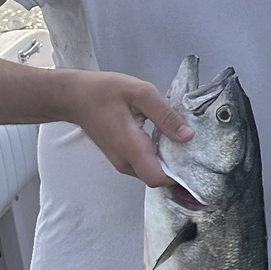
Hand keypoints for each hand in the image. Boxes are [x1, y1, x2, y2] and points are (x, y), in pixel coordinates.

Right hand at [63, 70, 191, 186]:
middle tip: (196, 147)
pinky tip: (167, 139)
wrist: (74, 97)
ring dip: (169, 161)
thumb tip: (188, 136)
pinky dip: (159, 157)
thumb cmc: (105, 91)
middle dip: (178, 168)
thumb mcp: (140, 93)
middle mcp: (125, 162)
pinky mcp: (121, 158)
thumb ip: (165, 115)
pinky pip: (145, 165)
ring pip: (152, 172)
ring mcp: (122, 162)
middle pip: (158, 178)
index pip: (158, 178)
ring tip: (184, 140)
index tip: (196, 160)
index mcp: (131, 147)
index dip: (179, 175)